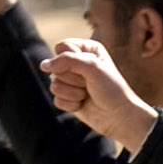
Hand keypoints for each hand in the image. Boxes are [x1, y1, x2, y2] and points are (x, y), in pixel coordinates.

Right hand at [46, 38, 156, 154]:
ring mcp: (71, 81)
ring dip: (73, 93)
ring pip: (54, 84)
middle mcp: (77, 63)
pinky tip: (83, 105)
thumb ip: (66, 60)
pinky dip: (71, 104)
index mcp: (86, 49)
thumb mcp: (92, 66)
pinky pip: (56, 99)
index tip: (88, 68)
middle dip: (73, 79)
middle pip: (55, 67)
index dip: (70, 59)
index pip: (61, 47)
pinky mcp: (68, 98)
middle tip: (90, 84)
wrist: (120, 116)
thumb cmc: (111, 88)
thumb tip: (43, 66)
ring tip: (87, 94)